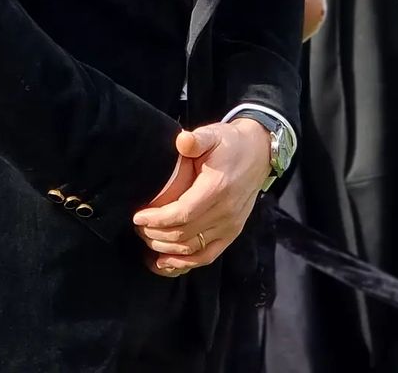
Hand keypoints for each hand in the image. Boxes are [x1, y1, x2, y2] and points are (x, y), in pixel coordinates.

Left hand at [133, 119, 271, 276]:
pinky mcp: (232, 233)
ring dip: (166, 249)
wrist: (259, 153)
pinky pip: (207, 256)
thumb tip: (182, 141)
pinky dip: (185, 263)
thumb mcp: (213, 135)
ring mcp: (230, 226)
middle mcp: (225, 213)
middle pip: (184, 234)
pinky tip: (165, 262)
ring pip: (193, 250)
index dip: (158, 219)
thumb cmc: (230, 143)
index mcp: (217, 189)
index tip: (138, 216)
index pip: (183, 214)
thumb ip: (197, 139)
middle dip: (156, 234)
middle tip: (137, 226)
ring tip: (146, 238)